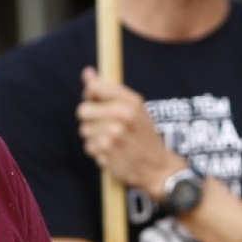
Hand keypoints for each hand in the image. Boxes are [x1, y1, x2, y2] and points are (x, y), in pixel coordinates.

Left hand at [76, 68, 174, 196]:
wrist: (159, 168)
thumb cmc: (144, 135)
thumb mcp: (135, 109)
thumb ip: (109, 91)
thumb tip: (87, 72)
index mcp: (131, 101)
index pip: (94, 87)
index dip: (90, 94)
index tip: (95, 101)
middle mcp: (122, 115)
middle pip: (83, 110)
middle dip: (90, 119)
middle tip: (104, 125)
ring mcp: (113, 134)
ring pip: (84, 130)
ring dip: (94, 136)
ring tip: (112, 140)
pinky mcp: (107, 152)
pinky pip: (89, 147)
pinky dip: (97, 151)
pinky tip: (112, 152)